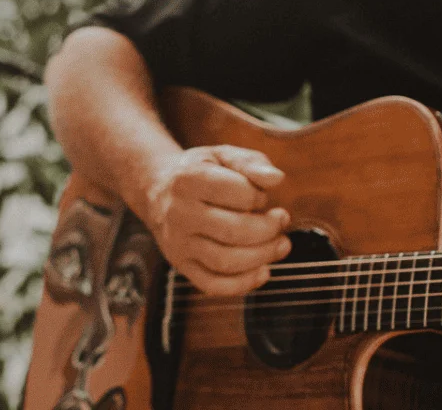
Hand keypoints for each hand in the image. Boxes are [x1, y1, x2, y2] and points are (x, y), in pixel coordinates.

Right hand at [138, 145, 290, 295]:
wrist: (159, 191)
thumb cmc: (200, 172)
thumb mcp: (222, 155)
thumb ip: (252, 163)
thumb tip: (277, 178)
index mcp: (189, 179)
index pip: (238, 194)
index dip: (260, 196)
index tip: (261, 196)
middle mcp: (179, 213)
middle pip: (234, 231)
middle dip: (269, 230)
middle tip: (281, 221)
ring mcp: (178, 243)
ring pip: (225, 262)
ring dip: (263, 257)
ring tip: (280, 245)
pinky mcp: (181, 265)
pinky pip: (213, 285)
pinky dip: (243, 284)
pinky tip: (263, 271)